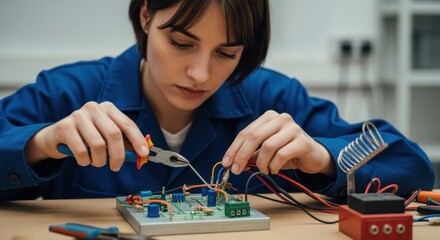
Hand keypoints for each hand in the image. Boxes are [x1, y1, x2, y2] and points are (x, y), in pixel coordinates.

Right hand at [25, 101, 148, 170]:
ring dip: (99, 160)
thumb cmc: (87, 137)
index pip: (127, 124)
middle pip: (114, 134)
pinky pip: (81, 151)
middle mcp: (94, 108)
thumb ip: (123, 142)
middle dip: (118, 155)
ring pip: (98, 145)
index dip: (138, 140)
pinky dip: (85, 161)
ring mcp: (78, 116)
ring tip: (96, 162)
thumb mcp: (106, 136)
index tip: (144, 154)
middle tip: (116, 167)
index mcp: (108, 108)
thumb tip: (142, 154)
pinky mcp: (65, 127)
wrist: (56, 136)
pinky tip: (84, 160)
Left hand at [222, 110, 334, 176]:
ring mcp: (293, 128)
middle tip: (236, 170)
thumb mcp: (266, 152)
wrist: (313, 156)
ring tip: (264, 170)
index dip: (234, 148)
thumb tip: (232, 162)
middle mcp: (281, 118)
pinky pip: (281, 155)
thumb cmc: (287, 152)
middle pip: (254, 136)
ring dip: (262, 163)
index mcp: (269, 117)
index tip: (226, 162)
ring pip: (267, 146)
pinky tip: (274, 170)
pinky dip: (274, 166)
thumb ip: (251, 153)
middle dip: (242, 155)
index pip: (246, 132)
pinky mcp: (303, 141)